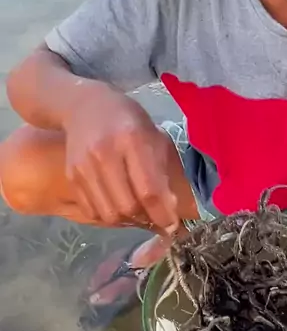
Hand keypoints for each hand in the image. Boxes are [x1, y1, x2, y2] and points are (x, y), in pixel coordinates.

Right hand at [62, 83, 177, 230]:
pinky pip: (92, 210)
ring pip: (109, 213)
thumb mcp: (153, 135)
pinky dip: (108, 215)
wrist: (84, 106)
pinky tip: (119, 204)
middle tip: (156, 216)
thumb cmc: (128, 119)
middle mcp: (106, 153)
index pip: (149, 189)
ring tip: (139, 211)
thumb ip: (162, 170)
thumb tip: (171, 208)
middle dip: (146, 219)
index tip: (172, 224)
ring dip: (127, 220)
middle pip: (127, 206)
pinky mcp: (72, 175)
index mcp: (133, 139)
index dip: (163, 213)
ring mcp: (85, 166)